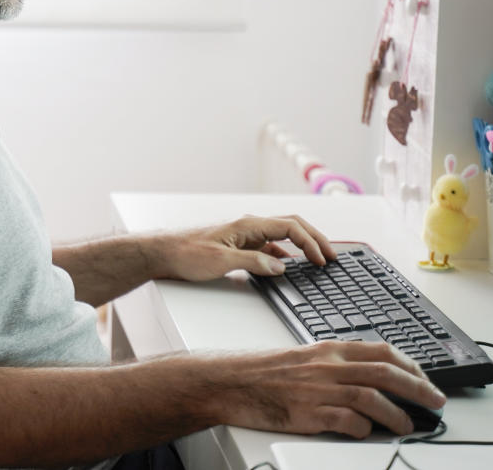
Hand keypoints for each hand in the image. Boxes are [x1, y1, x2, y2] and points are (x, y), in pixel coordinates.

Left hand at [155, 214, 336, 280]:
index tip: (323, 260)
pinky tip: (289, 267)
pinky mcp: (237, 246)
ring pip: (281, 237)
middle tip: (332, 257)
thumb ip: (253, 263)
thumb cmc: (185, 253)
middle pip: (291, 226)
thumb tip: (282, 267)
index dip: (311, 242)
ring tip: (318, 261)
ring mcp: (244, 236)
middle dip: (314, 239)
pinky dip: (284, 255)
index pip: (290, 226)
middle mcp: (249, 226)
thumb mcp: (221, 261)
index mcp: (248, 224)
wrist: (161, 252)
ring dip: (302, 247)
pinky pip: (268, 248)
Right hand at [205, 340, 446, 437]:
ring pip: (373, 398)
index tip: (425, 378)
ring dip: (398, 414)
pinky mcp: (308, 413)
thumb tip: (365, 379)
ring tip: (408, 425)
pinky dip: (364, 428)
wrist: (228, 382)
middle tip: (436, 401)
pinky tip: (368, 432)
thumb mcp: (302, 357)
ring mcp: (319, 389)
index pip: (380, 351)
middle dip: (418, 388)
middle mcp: (327, 366)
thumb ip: (333, 365)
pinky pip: (348, 422)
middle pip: (385, 373)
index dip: (410, 365)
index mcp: (327, 349)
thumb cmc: (261, 372)